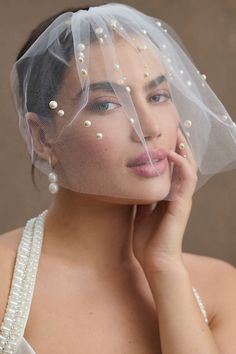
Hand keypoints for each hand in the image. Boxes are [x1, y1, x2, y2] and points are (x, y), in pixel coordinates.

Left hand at [132, 128, 197, 273]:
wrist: (154, 261)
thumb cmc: (146, 239)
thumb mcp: (139, 211)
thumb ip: (140, 196)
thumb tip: (131, 181)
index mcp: (167, 195)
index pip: (171, 167)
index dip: (168, 149)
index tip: (160, 134)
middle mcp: (177, 194)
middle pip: (182, 162)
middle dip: (178, 144)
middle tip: (172, 125)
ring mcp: (182, 198)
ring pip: (188, 166)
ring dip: (183, 149)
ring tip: (176, 131)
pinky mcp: (182, 204)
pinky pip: (186, 179)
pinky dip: (180, 164)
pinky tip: (171, 152)